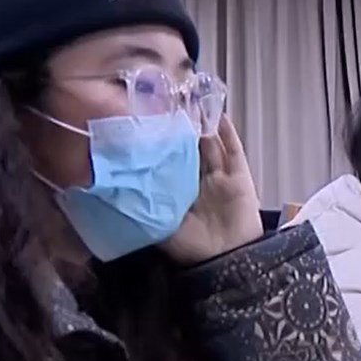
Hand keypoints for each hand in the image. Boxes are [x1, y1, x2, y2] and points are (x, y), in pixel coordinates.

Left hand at [160, 115, 262, 265]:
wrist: (224, 259)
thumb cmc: (191, 247)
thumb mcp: (159, 224)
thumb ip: (145, 205)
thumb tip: (120, 190)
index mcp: (179, 191)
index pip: (169, 160)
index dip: (161, 142)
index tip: (150, 121)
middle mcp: (199, 181)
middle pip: (190, 147)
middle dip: (181, 127)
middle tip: (170, 103)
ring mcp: (221, 177)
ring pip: (211, 144)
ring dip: (202, 124)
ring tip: (192, 101)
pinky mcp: (240, 177)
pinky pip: (234, 151)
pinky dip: (227, 133)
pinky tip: (219, 115)